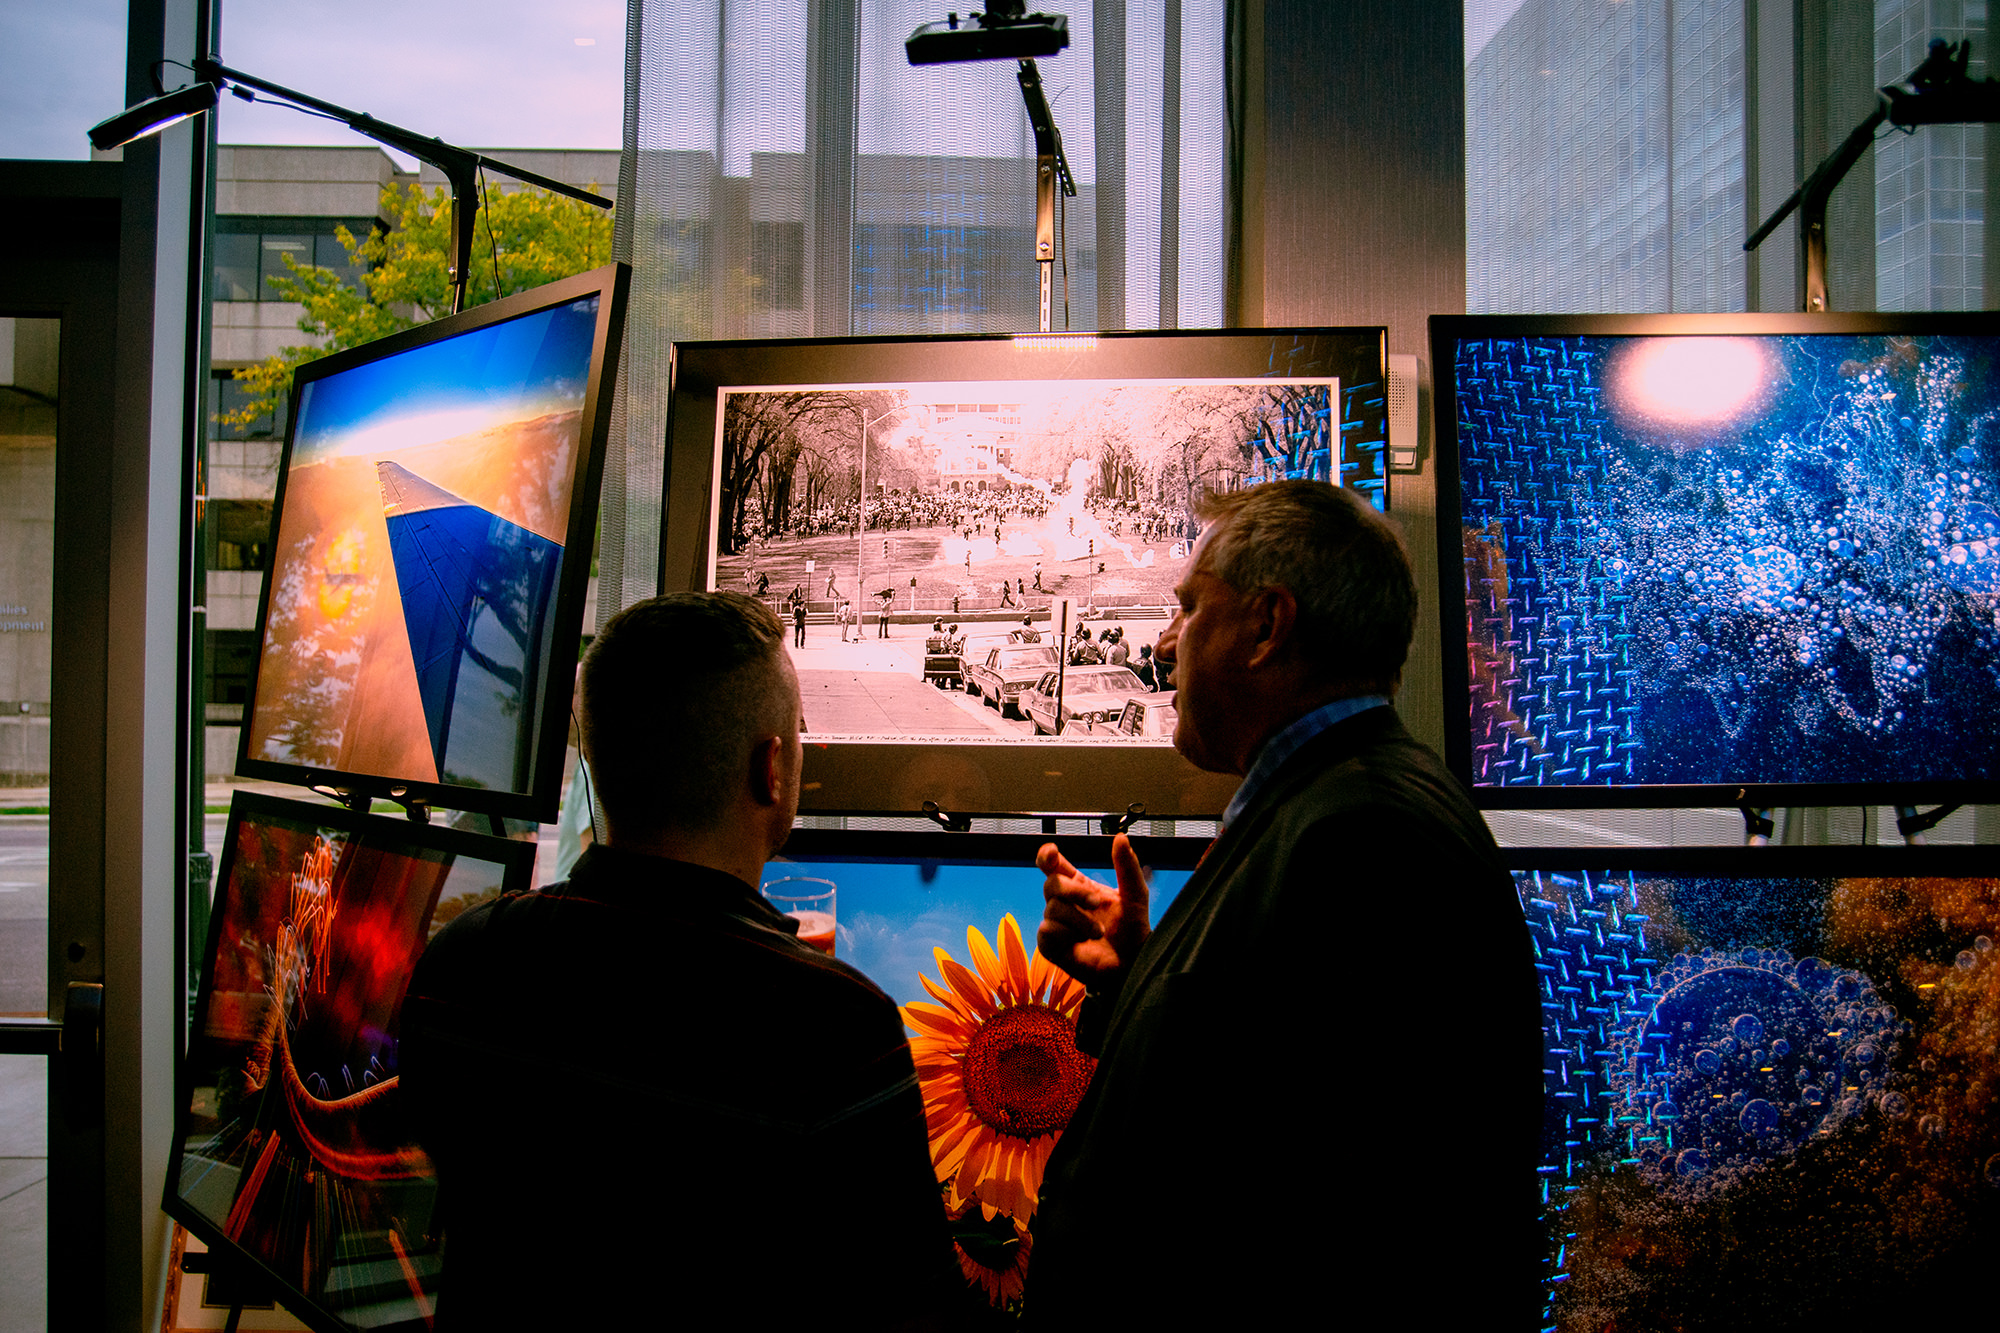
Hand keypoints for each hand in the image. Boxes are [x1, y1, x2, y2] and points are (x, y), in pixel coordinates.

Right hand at [1035, 833, 1149, 986]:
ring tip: (1099, 933)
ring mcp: (1056, 924)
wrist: (1132, 962)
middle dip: (1074, 891)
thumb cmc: (1132, 928)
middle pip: (1051, 884)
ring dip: (1080, 920)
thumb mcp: (1135, 894)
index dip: (1046, 856)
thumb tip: (1121, 837)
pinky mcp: (1051, 945)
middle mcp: (1064, 903)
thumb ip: (1127, 866)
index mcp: (1079, 886)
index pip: (1052, 865)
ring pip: (1052, 909)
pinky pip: (1047, 931)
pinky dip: (1066, 934)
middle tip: (1097, 903)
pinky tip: (1081, 942)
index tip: (1051, 853)